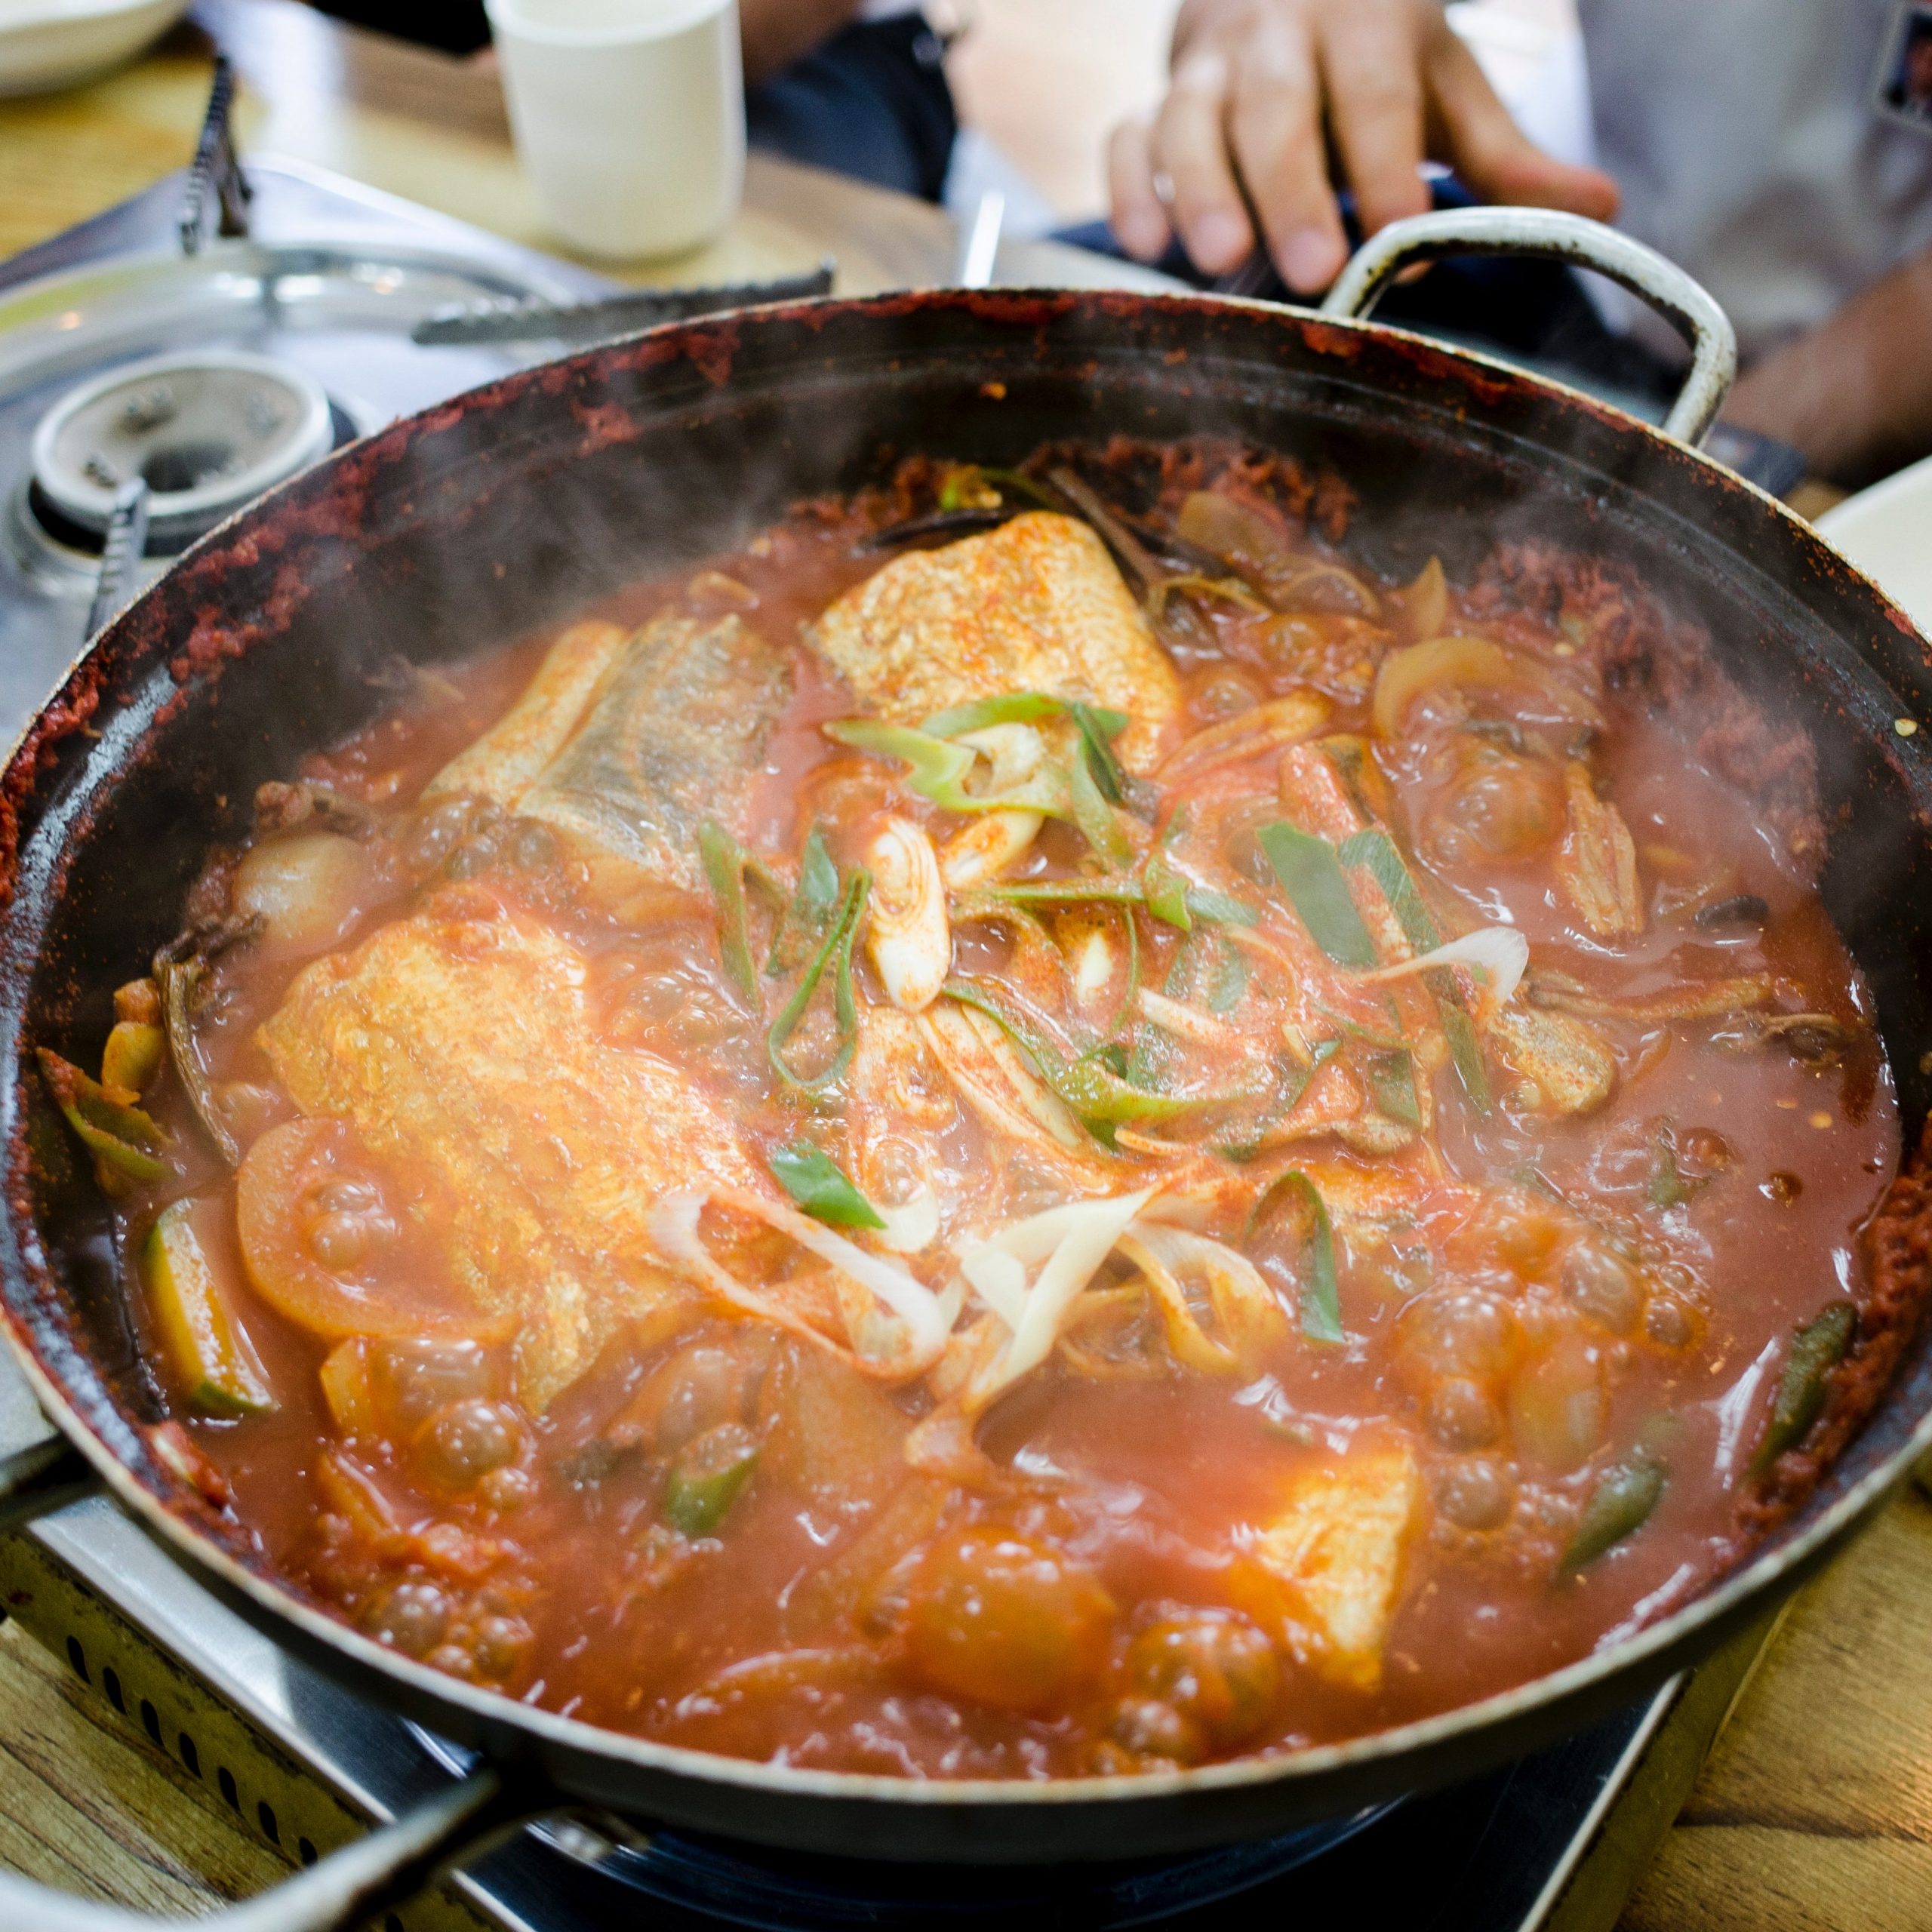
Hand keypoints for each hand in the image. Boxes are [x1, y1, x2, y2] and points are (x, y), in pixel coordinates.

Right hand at [1107, 0, 1619, 293]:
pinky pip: (1126, 136)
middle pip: (1277, 107)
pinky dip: (1129, 186)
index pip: (1375, 94)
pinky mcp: (1153, 100)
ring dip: (1200, 188)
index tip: (1401, 235)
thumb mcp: (1441, 87)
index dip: (1386, 164)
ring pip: (1191, 117)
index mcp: (1363, 22)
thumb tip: (1600, 205)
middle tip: (1311, 269)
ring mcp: (1206, 69)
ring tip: (1218, 260)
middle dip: (1291, 188)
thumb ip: (1504, 156)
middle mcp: (1276, 37)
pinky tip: (1146, 245)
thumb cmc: (1369, 60)